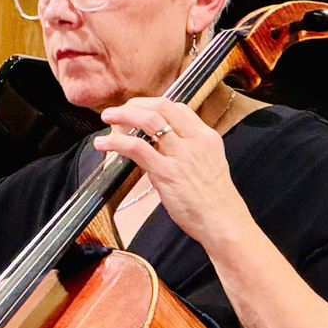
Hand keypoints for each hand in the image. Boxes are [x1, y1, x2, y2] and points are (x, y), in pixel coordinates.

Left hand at [93, 97, 250, 246]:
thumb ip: (187, 150)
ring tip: (108, 117)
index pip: (178, 107)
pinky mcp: (167, 173)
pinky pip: (137, 148)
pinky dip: (116, 142)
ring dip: (123, 115)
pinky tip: (103, 144)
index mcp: (206, 136)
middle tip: (118, 111)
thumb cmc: (214, 200)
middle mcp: (195, 140)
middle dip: (135, 105)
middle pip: (162, 106)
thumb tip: (159, 144)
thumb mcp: (208, 164)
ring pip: (149, 120)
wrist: (224, 222)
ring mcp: (182, 155)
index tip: (137, 111)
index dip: (152, 105)